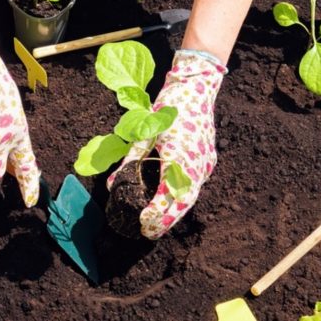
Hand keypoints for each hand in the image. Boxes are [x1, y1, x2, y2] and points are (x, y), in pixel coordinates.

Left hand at [107, 50, 226, 238]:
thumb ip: (130, 160)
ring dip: (176, 211)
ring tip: (158, 223)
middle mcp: (196, 163)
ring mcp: (206, 162)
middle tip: (148, 233)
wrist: (197, 87)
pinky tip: (172, 201)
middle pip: (183, 202)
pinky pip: (197, 184)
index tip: (143, 222)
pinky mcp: (209, 158)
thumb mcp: (144, 132)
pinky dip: (184, 196)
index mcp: (179, 157)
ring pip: (192, 195)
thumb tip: (112, 186)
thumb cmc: (168, 107)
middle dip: (166, 220)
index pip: (168, 194)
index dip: (157, 212)